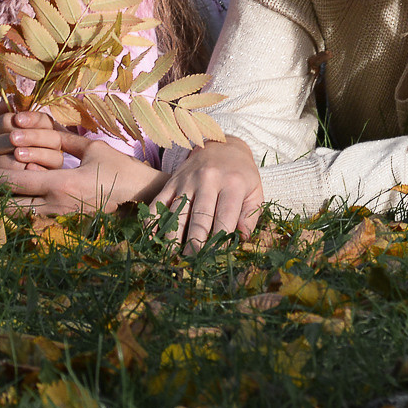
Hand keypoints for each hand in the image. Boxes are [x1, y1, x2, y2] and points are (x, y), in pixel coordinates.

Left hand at [0, 111, 164, 214]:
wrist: (143, 198)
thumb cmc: (121, 170)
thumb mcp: (93, 149)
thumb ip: (65, 140)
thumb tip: (40, 131)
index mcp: (61, 184)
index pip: (17, 182)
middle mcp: (57, 204)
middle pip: (11, 205)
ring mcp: (62, 215)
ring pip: (21, 215)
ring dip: (2, 205)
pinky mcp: (68, 219)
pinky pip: (36, 216)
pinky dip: (20, 209)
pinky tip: (10, 203)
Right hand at [149, 137, 263, 253]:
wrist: (222, 145)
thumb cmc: (241, 174)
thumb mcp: (255, 190)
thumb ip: (250, 215)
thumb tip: (242, 238)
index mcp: (232, 184)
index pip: (225, 216)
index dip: (220, 239)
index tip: (216, 256)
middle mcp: (208, 180)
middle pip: (199, 216)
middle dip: (195, 242)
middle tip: (192, 262)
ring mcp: (187, 180)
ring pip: (177, 211)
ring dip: (173, 236)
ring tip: (172, 256)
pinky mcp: (172, 180)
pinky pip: (159, 202)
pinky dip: (153, 221)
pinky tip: (152, 238)